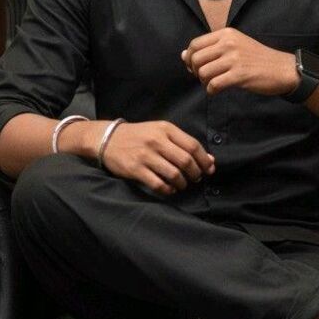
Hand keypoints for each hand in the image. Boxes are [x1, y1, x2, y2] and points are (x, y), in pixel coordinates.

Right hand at [99, 120, 215, 195]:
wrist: (108, 138)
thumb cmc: (139, 136)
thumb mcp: (161, 132)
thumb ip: (183, 144)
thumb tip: (210, 160)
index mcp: (166, 129)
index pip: (193, 145)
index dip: (204, 160)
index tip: (209, 169)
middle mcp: (156, 141)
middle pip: (186, 161)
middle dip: (195, 174)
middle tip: (195, 178)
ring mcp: (145, 155)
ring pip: (174, 174)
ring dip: (182, 183)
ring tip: (182, 184)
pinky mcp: (135, 169)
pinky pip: (158, 184)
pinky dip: (168, 190)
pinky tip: (169, 189)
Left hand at [181, 28, 297, 96]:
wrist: (283, 69)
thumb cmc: (257, 59)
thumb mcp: (236, 45)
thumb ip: (211, 48)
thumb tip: (184, 55)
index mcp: (226, 33)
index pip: (195, 44)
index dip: (190, 58)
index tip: (195, 67)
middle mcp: (229, 43)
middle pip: (196, 59)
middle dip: (195, 71)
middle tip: (204, 77)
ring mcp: (234, 59)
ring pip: (203, 72)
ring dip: (204, 82)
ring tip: (212, 84)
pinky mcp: (240, 75)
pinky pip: (214, 84)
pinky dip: (211, 90)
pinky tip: (217, 90)